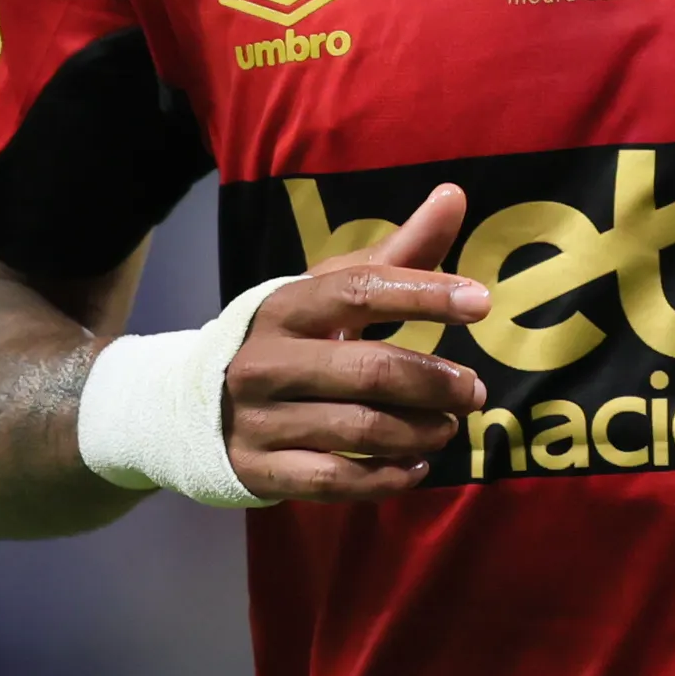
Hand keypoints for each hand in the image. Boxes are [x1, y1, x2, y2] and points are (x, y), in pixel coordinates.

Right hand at [222, 184, 491, 501]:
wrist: (194, 404)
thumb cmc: (289, 339)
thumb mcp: (329, 292)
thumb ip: (397, 253)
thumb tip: (454, 196)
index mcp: (284, 305)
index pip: (358, 291)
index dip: (423, 293)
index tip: (481, 302)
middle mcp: (266, 361)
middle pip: (369, 370)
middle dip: (434, 381)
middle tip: (474, 389)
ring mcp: (260, 419)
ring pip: (360, 429)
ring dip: (420, 430)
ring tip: (449, 426)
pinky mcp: (263, 470)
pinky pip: (337, 480)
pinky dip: (387, 476)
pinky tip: (417, 466)